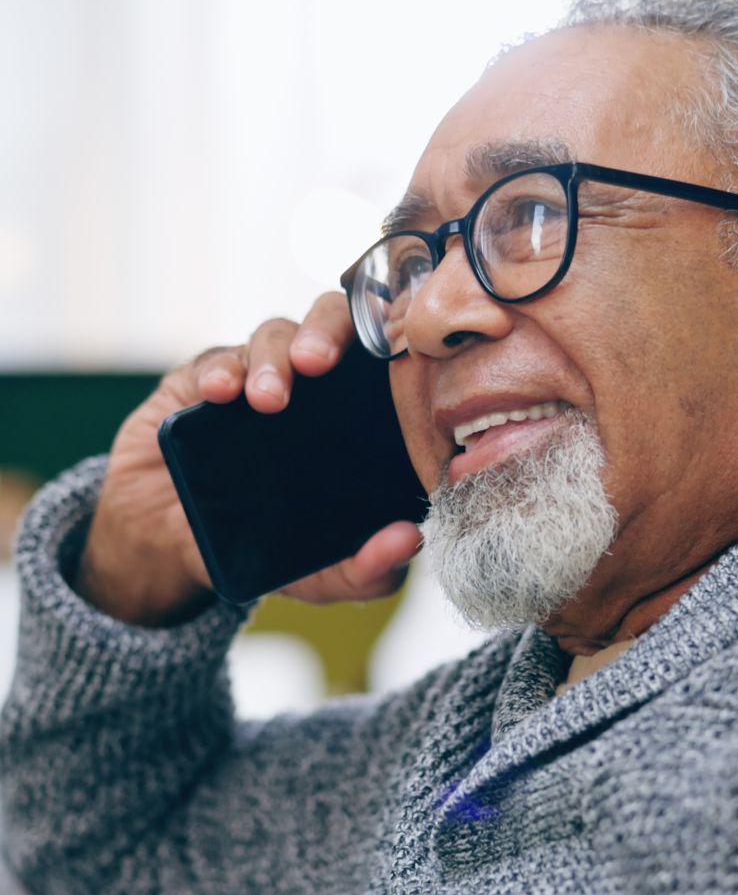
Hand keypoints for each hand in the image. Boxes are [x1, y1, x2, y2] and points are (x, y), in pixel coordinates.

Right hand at [78, 292, 422, 625]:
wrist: (172, 548)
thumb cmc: (264, 546)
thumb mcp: (321, 573)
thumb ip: (366, 568)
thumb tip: (409, 542)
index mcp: (357, 412)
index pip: (387, 354)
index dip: (397, 338)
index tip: (398, 356)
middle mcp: (314, 383)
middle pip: (334, 322)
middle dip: (329, 331)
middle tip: (319, 364)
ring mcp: (259, 375)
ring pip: (276, 334)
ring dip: (272, 358)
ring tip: (265, 399)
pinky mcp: (203, 378)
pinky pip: (216, 359)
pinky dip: (220, 370)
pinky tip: (218, 392)